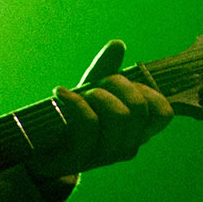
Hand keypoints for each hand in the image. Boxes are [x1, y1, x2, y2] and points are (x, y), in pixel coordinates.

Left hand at [27, 40, 174, 178]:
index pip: (163, 113)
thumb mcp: (92, 92)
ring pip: (118, 115)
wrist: (39, 151)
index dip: (148, 92)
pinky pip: (88, 123)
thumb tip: (117, 44)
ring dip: (98, 95)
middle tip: (96, 84)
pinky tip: (61, 92)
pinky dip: (75, 101)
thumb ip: (106, 69)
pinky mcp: (81, 157)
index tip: (126, 85)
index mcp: (137, 132)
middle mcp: (127, 146)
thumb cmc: (71, 120)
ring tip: (81, 94)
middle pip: (138, 108)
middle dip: (117, 85)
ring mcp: (106, 155)